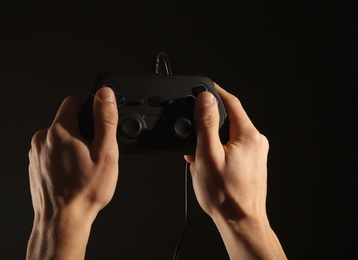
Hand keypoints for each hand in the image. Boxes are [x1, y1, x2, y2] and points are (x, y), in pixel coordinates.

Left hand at [26, 87, 117, 259]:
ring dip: (72, 145)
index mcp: (59, 132)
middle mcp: (43, 139)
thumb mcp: (105, 152)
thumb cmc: (84, 191)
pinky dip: (62, 157)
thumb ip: (105, 119)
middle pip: (66, 121)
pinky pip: (51, 151)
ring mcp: (36, 153)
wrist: (63, 220)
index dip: (89, 110)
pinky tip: (72, 174)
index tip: (96, 126)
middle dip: (82, 131)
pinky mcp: (35, 165)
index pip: (73, 102)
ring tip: (82, 167)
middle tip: (93, 153)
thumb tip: (106, 95)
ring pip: (59, 137)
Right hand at [185, 84, 285, 258]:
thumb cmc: (225, 195)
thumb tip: (206, 98)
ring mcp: (256, 153)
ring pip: (229, 134)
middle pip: (230, 118)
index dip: (215, 91)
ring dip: (212, 138)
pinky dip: (218, 149)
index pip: (231, 102)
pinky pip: (233, 147)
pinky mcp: (252, 163)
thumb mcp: (208, 155)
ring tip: (198, 151)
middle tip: (194, 124)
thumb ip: (206, 124)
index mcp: (248, 135)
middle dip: (210, 119)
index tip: (203, 86)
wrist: (240, 221)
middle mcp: (256, 142)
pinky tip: (207, 162)